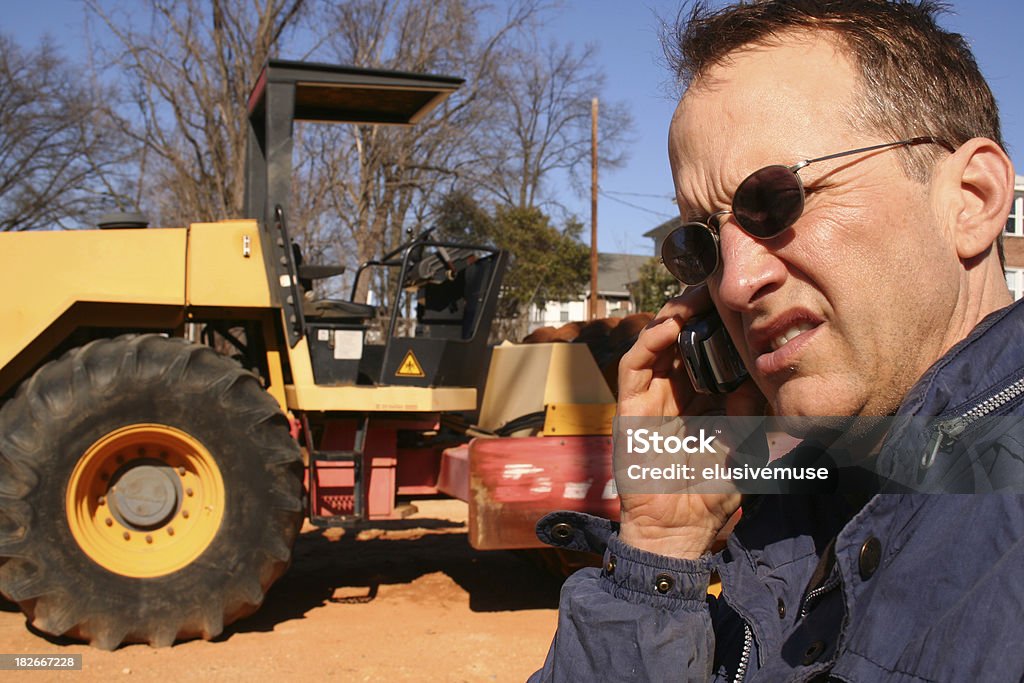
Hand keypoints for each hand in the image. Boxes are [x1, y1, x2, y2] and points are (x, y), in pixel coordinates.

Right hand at [616, 287, 765, 558]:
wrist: (680, 529)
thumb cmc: (714, 493)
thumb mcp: (749, 443)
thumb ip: (758, 410)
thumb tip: (772, 373)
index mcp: (702, 400)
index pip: (709, 351)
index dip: (721, 325)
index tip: (741, 302)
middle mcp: (674, 394)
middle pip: (682, 340)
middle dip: (697, 311)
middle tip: (716, 285)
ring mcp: (649, 399)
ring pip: (656, 344)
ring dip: (673, 316)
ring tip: (694, 295)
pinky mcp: (630, 408)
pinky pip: (635, 366)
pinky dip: (649, 341)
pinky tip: (671, 324)